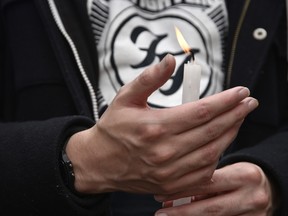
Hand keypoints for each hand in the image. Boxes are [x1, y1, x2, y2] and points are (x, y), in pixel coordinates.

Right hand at [66, 54, 257, 194]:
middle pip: (211, 131)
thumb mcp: (125, 98)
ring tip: (239, 119)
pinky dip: (217, 157)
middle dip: (235, 114)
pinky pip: (203, 173)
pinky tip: (221, 144)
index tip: (241, 91)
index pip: (200, 111)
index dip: (225, 100)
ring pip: (211, 152)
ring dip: (230, 135)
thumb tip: (171, 60)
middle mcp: (164, 152)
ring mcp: (168, 172)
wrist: (99, 162)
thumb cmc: (112, 128)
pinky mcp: (170, 185)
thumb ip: (149, 78)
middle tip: (250, 102)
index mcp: (154, 127)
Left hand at [155, 162, 275, 215]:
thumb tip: (171, 198)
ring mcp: (256, 215)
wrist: (269, 188)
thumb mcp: (226, 172)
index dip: (180, 190)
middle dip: (181, 212)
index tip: (159, 195)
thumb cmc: (239, 176)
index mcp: (244, 175)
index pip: (206, 183)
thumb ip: (204, 182)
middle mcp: (253, 197)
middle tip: (160, 214)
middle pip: (210, 208)